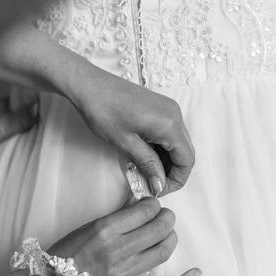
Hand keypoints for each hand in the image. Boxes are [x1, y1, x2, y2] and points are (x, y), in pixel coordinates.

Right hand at [48, 198, 201, 275]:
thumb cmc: (67, 253)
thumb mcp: (89, 226)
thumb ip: (118, 217)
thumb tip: (141, 205)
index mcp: (106, 230)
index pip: (145, 210)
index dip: (153, 204)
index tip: (151, 205)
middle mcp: (118, 250)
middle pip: (159, 228)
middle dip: (166, 218)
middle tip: (163, 217)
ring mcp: (126, 273)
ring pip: (164, 251)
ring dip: (171, 238)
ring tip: (167, 234)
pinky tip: (195, 272)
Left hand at [67, 67, 193, 196]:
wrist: (89, 85)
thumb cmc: (103, 110)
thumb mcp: (125, 143)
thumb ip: (147, 164)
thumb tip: (160, 185)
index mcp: (170, 123)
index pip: (187, 159)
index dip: (176, 180)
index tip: (159, 190)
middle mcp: (174, 114)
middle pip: (185, 151)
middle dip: (172, 172)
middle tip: (152, 184)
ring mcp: (168, 109)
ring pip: (176, 143)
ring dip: (165, 161)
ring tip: (145, 172)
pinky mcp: (159, 108)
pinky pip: (168, 133)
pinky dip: (160, 148)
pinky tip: (145, 157)